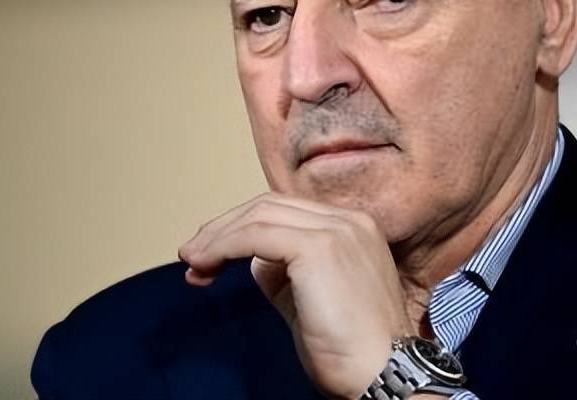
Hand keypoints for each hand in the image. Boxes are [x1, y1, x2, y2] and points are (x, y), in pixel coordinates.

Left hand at [178, 192, 413, 398]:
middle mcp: (348, 221)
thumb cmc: (351, 351)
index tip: (212, 255)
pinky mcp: (318, 247)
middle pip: (270, 206)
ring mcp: (336, 230)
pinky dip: (225, 246)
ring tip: (193, 262)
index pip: (287, 211)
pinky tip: (207, 265)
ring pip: (260, 215)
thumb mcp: (311, 303)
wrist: (383, 371)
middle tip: (193, 255)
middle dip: (224, 228)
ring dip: (218, 237)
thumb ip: (284, 276)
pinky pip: (256, 235)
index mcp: (354, 229)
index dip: (244, 227)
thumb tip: (252, 262)